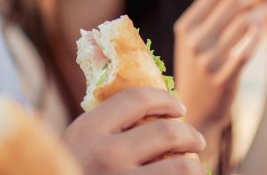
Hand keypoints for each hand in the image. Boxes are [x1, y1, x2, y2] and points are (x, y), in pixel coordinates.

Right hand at [61, 87, 206, 173]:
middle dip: (189, 134)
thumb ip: (105, 126)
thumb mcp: (77, 144)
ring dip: (194, 165)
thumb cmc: (71, 169)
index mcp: (88, 130)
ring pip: (181, 168)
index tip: (179, 108)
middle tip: (195, 140)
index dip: (165, 99)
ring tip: (193, 166)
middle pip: (166, 132)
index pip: (137, 99)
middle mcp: (106, 156)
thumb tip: (149, 102)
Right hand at [173, 0, 266, 136]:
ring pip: (243, 22)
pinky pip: (247, 50)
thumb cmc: (201, 67)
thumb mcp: (194, 39)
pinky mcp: (223, 78)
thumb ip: (209, 13)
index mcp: (186, 25)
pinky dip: (260, 34)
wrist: (196, 110)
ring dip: (265, 7)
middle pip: (232, 1)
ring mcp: (207, 60)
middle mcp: (194, 40)